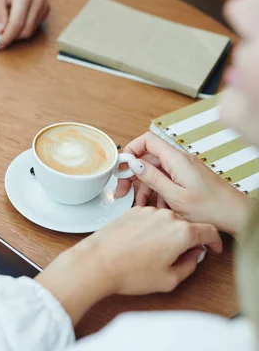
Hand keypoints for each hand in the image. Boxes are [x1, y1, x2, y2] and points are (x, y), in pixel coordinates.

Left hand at [0, 0, 49, 48]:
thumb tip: (1, 33)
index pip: (17, 24)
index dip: (8, 37)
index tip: (0, 45)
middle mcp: (38, 1)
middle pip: (26, 31)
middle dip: (12, 36)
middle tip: (1, 34)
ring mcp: (44, 5)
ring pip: (31, 30)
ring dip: (18, 33)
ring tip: (8, 22)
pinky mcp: (46, 9)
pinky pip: (35, 26)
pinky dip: (24, 28)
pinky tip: (17, 18)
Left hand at [36, 207, 221, 323]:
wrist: (97, 262)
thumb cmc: (130, 273)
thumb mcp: (169, 279)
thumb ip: (189, 265)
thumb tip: (194, 255)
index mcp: (182, 231)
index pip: (208, 231)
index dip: (214, 241)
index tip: (212, 248)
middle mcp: (166, 216)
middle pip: (186, 225)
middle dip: (187, 240)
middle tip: (180, 257)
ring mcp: (147, 211)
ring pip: (166, 221)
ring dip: (166, 233)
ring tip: (153, 253)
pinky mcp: (131, 211)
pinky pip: (148, 219)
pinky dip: (150, 229)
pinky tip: (139, 245)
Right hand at [114, 132, 250, 235]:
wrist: (236, 216)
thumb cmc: (212, 209)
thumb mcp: (175, 196)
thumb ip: (153, 178)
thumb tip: (134, 164)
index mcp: (177, 160)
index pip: (147, 141)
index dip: (131, 150)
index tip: (120, 167)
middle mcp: (179, 161)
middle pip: (147, 158)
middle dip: (132, 174)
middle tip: (121, 190)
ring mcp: (183, 170)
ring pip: (154, 172)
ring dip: (143, 188)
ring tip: (138, 205)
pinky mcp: (186, 179)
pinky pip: (164, 181)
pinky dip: (156, 193)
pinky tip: (156, 208)